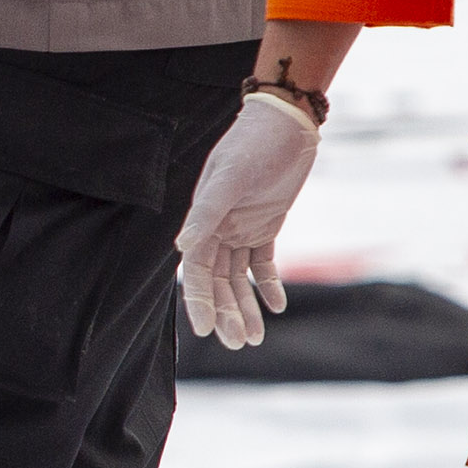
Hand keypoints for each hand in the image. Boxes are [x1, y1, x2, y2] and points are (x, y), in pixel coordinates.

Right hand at [176, 92, 320, 347]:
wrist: (286, 124)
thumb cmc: (253, 146)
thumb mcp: (229, 178)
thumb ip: (206, 213)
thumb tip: (181, 248)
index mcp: (202, 220)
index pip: (196, 271)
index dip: (199, 301)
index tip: (206, 332)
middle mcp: (217, 228)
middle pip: (217, 281)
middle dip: (226, 313)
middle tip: (241, 343)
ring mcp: (240, 228)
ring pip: (238, 278)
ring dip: (245, 307)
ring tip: (256, 338)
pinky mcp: (265, 224)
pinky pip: (262, 262)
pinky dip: (267, 284)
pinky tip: (277, 306)